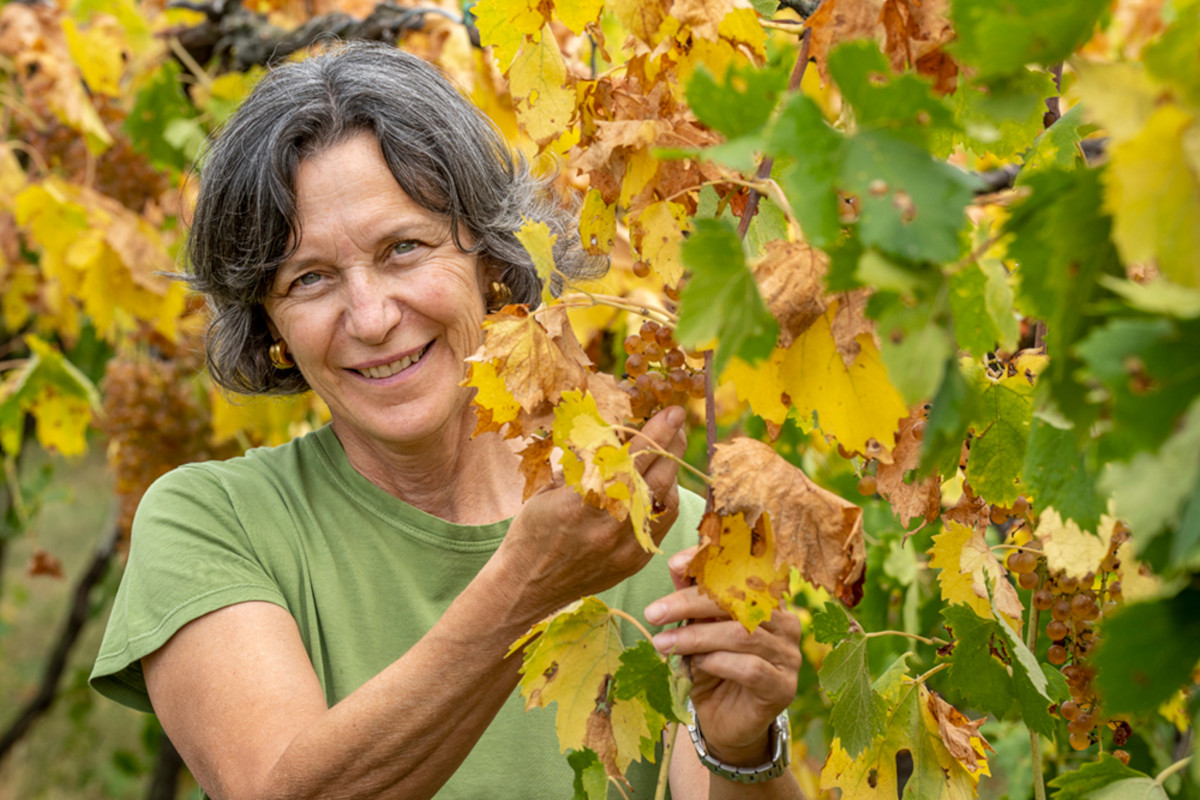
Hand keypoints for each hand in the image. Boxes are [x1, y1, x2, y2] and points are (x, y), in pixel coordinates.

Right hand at [496, 405, 687, 620]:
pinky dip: (664, 499)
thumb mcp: (550, 491)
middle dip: (670, 446)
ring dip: (671, 472)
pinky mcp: (635, 561)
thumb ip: (583, 466)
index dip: (655, 433)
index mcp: (582, 502)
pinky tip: (658, 485)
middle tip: (676, 424)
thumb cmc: (532, 531)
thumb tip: (608, 435)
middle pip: (655, 477)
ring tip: (668, 451)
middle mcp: (609, 526)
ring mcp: (626, 547)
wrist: (526, 586)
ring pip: (666, 500)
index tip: (673, 412)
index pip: (629, 459)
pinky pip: (662, 523)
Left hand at [644, 547, 801, 765]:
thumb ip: (691, 595)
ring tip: (663, 643)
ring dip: (696, 637)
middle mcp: (785, 623)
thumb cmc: (711, 666)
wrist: (724, 719)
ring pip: (742, 635)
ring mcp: (789, 655)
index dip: (712, 563)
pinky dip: (718, 663)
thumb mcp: (697, 626)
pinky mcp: (783, 687)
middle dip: (691, 603)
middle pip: (740, 601)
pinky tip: (697, 664)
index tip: (675, 566)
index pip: (744, 571)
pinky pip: (751, 668)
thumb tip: (677, 562)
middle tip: (654, 613)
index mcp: (768, 600)